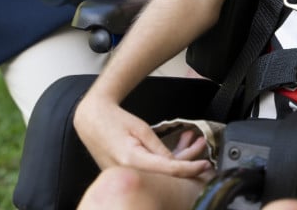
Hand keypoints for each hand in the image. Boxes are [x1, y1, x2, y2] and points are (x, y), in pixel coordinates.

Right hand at [74, 91, 211, 178]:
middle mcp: (128, 173)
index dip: (189, 168)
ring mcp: (125, 175)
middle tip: (201, 145)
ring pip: (159, 172)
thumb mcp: (141, 129)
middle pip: (165, 174)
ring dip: (177, 158)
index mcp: (133, 160)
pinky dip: (165, 160)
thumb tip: (175, 163)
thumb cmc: (115, 120)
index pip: (168, 169)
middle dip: (186, 160)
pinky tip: (178, 148)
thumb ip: (158, 147)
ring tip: (191, 140)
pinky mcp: (125, 173)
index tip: (204, 164)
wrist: (92, 120)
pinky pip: (150, 170)